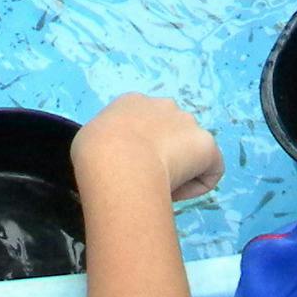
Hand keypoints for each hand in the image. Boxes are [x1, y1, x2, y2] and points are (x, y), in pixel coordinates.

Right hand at [78, 93, 223, 202]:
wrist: (116, 161)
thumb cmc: (95, 153)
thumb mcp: (89, 142)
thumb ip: (106, 145)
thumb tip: (111, 160)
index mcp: (132, 102)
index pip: (143, 122)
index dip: (139, 147)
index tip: (130, 166)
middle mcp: (163, 106)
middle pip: (171, 132)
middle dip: (164, 154)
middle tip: (147, 178)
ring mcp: (187, 123)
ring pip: (190, 150)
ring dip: (181, 168)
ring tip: (161, 189)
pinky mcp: (206, 144)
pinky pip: (208, 169)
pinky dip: (196, 185)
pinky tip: (177, 194)